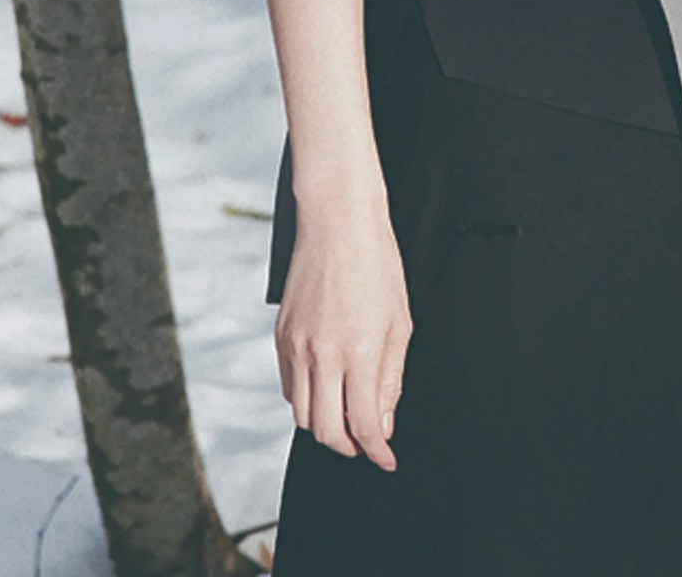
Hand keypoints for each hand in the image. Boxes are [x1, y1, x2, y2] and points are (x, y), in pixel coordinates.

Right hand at [274, 193, 411, 469]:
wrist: (338, 222)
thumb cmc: (377, 264)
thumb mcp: (401, 322)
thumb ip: (391, 378)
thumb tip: (383, 423)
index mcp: (360, 352)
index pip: (364, 425)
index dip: (377, 451)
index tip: (386, 459)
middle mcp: (322, 354)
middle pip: (325, 431)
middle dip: (348, 446)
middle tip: (365, 442)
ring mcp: (296, 346)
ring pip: (302, 415)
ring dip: (325, 425)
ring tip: (346, 415)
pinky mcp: (280, 336)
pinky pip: (289, 386)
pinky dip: (306, 398)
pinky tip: (326, 387)